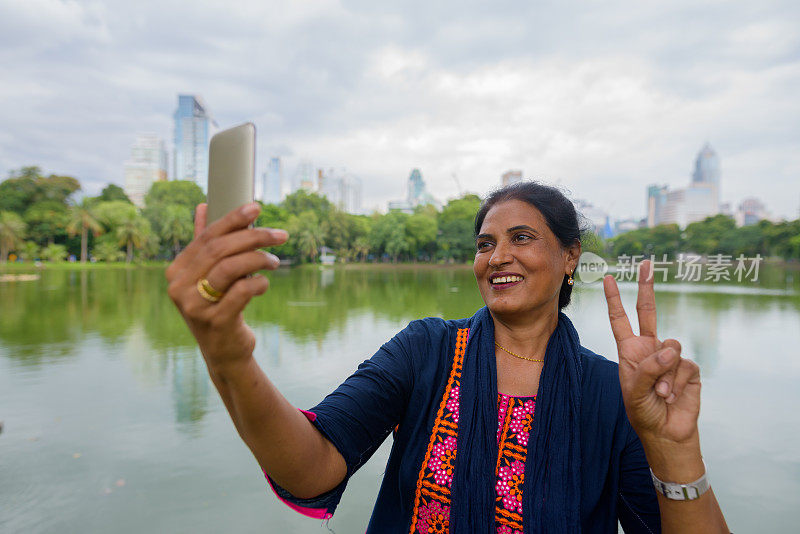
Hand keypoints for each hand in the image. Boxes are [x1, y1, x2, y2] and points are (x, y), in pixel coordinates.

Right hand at [165, 202, 287, 371]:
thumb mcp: (208, 276)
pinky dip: (259, 283)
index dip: (233, 218)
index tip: (257, 207)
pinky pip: (243, 291)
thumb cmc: (219, 306)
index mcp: (176, 271)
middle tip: (281, 235)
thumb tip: (203, 206)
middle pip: (220, 249)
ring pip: (231, 267)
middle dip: (255, 237)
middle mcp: (179, 287)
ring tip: (275, 261)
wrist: (224, 352)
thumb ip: (204, 244)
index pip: (207, 236)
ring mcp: (194, 306)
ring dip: (259, 259)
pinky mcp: (215, 321)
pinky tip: (264, 284)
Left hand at [603, 260, 700, 444]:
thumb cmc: (643, 411)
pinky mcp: (689, 368)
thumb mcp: (634, 390)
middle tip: (646, 263)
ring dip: (663, 373)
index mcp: (630, 350)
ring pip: (671, 347)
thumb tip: (672, 348)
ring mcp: (670, 356)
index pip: (619, 320)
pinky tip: (671, 396)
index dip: (613, 300)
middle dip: (647, 287)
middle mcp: (650, 348)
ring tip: (659, 393)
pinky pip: (684, 364)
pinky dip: (676, 382)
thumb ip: (648, 367)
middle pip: (648, 311)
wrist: (666, 432)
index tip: (607, 278)